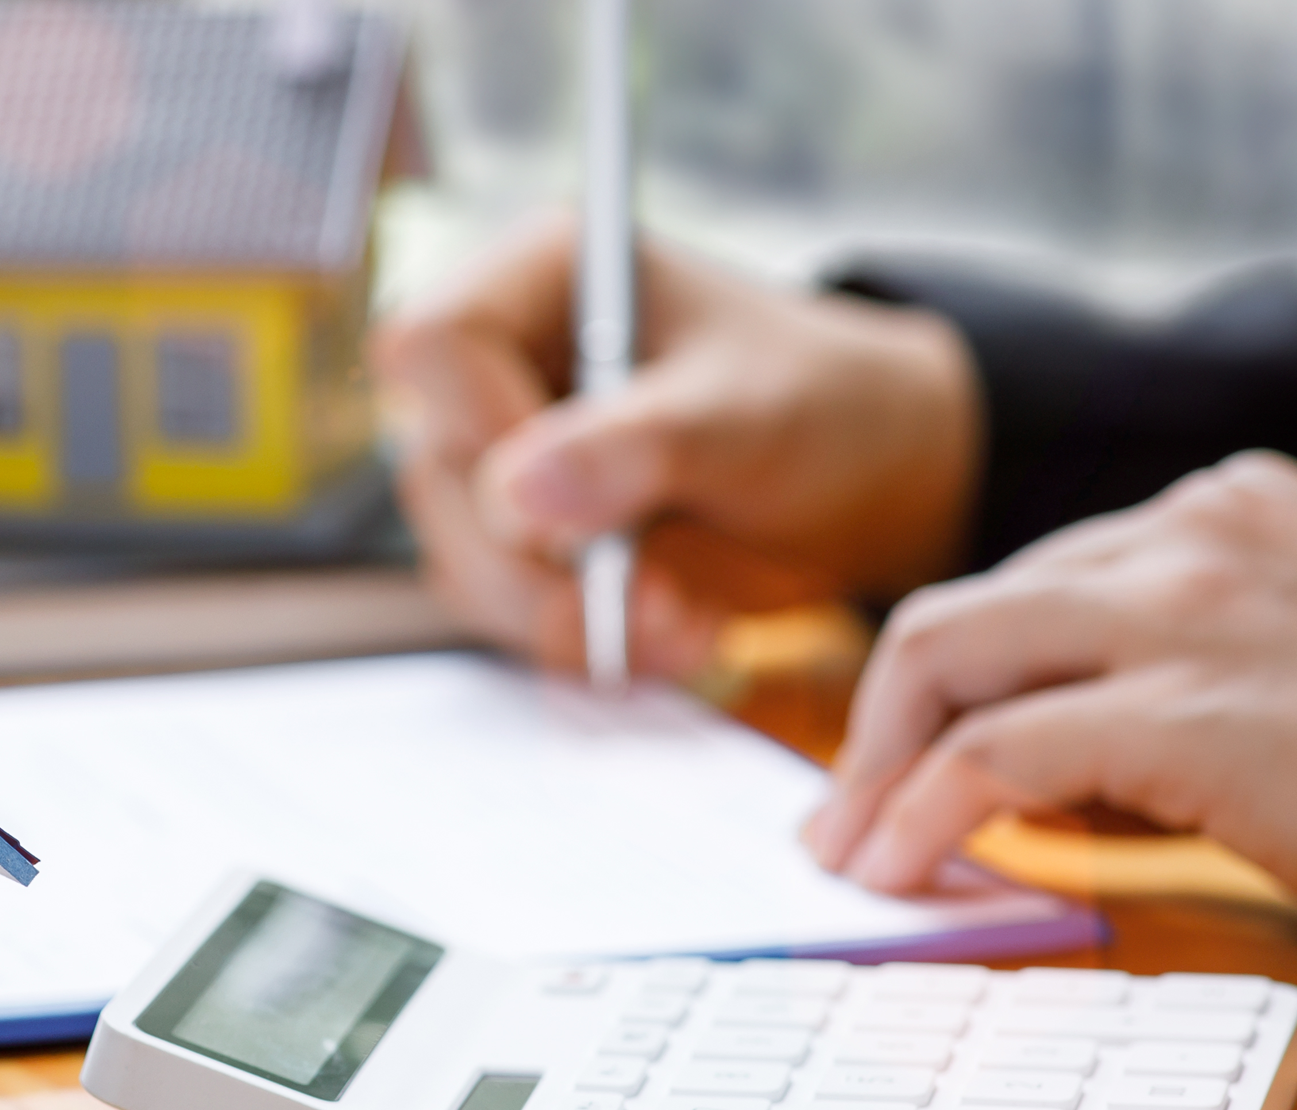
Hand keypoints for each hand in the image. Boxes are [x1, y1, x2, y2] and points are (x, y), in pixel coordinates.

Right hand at [369, 212, 981, 678]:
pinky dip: (584, 643)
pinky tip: (671, 636)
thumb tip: (517, 495)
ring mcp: (502, 464)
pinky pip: (506, 615)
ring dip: (566, 618)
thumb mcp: (745, 414)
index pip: (435, 343)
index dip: (482, 425)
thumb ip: (635, 444)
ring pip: (463, 561)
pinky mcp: (522, 547)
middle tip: (652, 600)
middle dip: (542, 562)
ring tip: (682, 625)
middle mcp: (500, 368)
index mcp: (541, 279)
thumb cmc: (814, 405)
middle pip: (439, 473)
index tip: (572, 497)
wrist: (861, 483)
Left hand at [806, 452, 1296, 975]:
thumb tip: (1031, 777)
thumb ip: (1175, 686)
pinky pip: (991, 755)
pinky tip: (900, 873)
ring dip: (876, 771)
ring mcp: (1182, 610)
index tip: (906, 761)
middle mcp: (1193, 530)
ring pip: (948, 660)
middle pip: (963, 612)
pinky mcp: (1180, 711)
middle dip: (880, 722)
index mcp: (1230, 508)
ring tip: (851, 858)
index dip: (955, 684)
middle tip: (844, 818)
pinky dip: (920, 816)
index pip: (1036, 583)